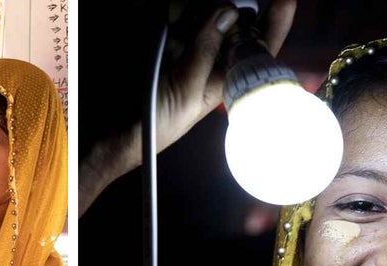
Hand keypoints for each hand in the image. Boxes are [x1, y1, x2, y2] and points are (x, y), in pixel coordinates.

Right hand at [155, 0, 295, 151]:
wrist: (112, 132)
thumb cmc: (155, 125)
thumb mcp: (186, 91)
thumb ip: (204, 51)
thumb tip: (227, 12)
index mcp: (224, 78)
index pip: (259, 48)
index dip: (275, 22)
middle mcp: (208, 58)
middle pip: (233, 22)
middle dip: (236, 8)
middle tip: (231, 1)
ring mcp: (184, 47)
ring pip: (205, 14)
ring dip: (204, 8)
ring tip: (196, 8)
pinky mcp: (159, 38)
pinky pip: (175, 15)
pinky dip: (176, 9)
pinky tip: (173, 11)